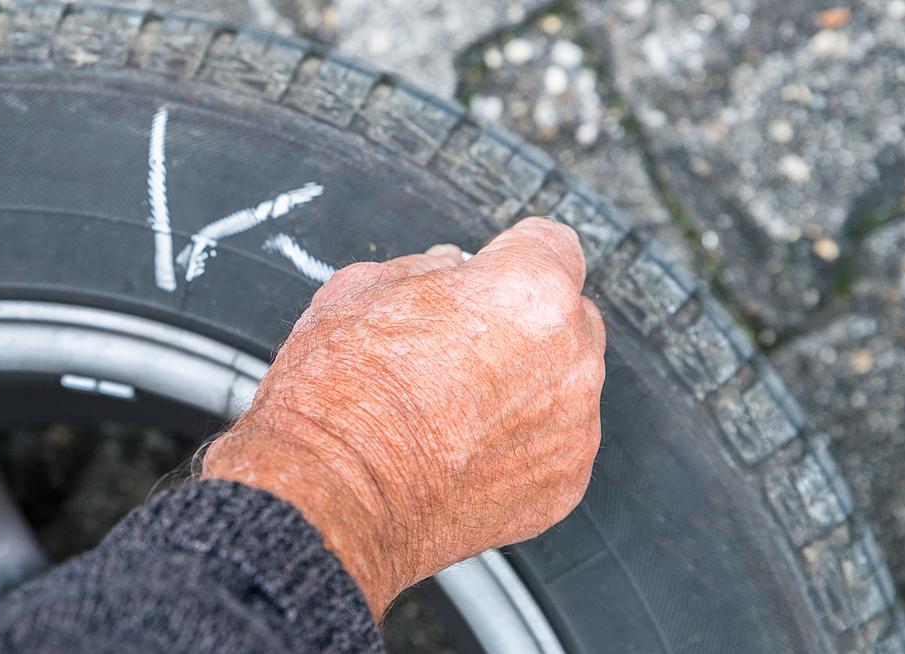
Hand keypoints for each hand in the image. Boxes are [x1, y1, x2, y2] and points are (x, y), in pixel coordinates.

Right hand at [202, 217, 605, 617]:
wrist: (330, 498)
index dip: (512, 252)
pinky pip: (555, 443)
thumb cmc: (338, 394)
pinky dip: (522, 443)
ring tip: (455, 409)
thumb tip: (453, 268)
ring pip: (564, 383)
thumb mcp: (363, 289)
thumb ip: (429, 268)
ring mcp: (574, 426)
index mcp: (529, 290)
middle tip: (461, 345)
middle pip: (568, 315)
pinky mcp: (564, 484)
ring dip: (526, 385)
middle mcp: (570, 356)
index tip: (492, 268)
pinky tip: (464, 451)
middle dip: (524, 321)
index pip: (553, 243)